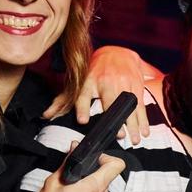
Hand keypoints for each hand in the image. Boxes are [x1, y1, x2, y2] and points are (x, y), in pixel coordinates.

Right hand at [26, 152, 124, 191]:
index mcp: (94, 187)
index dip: (107, 159)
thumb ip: (67, 162)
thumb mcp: (53, 181)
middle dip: (93, 176)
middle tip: (76, 178)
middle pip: (106, 180)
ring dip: (91, 191)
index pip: (117, 165)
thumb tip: (74, 148)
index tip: (96, 160)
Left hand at [44, 45, 158, 140]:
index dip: (83, 108)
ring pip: (129, 105)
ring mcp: (123, 83)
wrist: (117, 53)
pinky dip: (144, 119)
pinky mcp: (136, 85)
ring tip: (135, 139)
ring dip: (134, 124)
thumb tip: (47, 115)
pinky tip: (145, 131)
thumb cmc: (94, 71)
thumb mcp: (78, 83)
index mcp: (89, 81)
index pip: (84, 95)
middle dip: (117, 118)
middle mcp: (106, 82)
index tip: (83, 120)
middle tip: (120, 134)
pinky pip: (140, 104)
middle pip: (111, 101)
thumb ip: (62, 100)